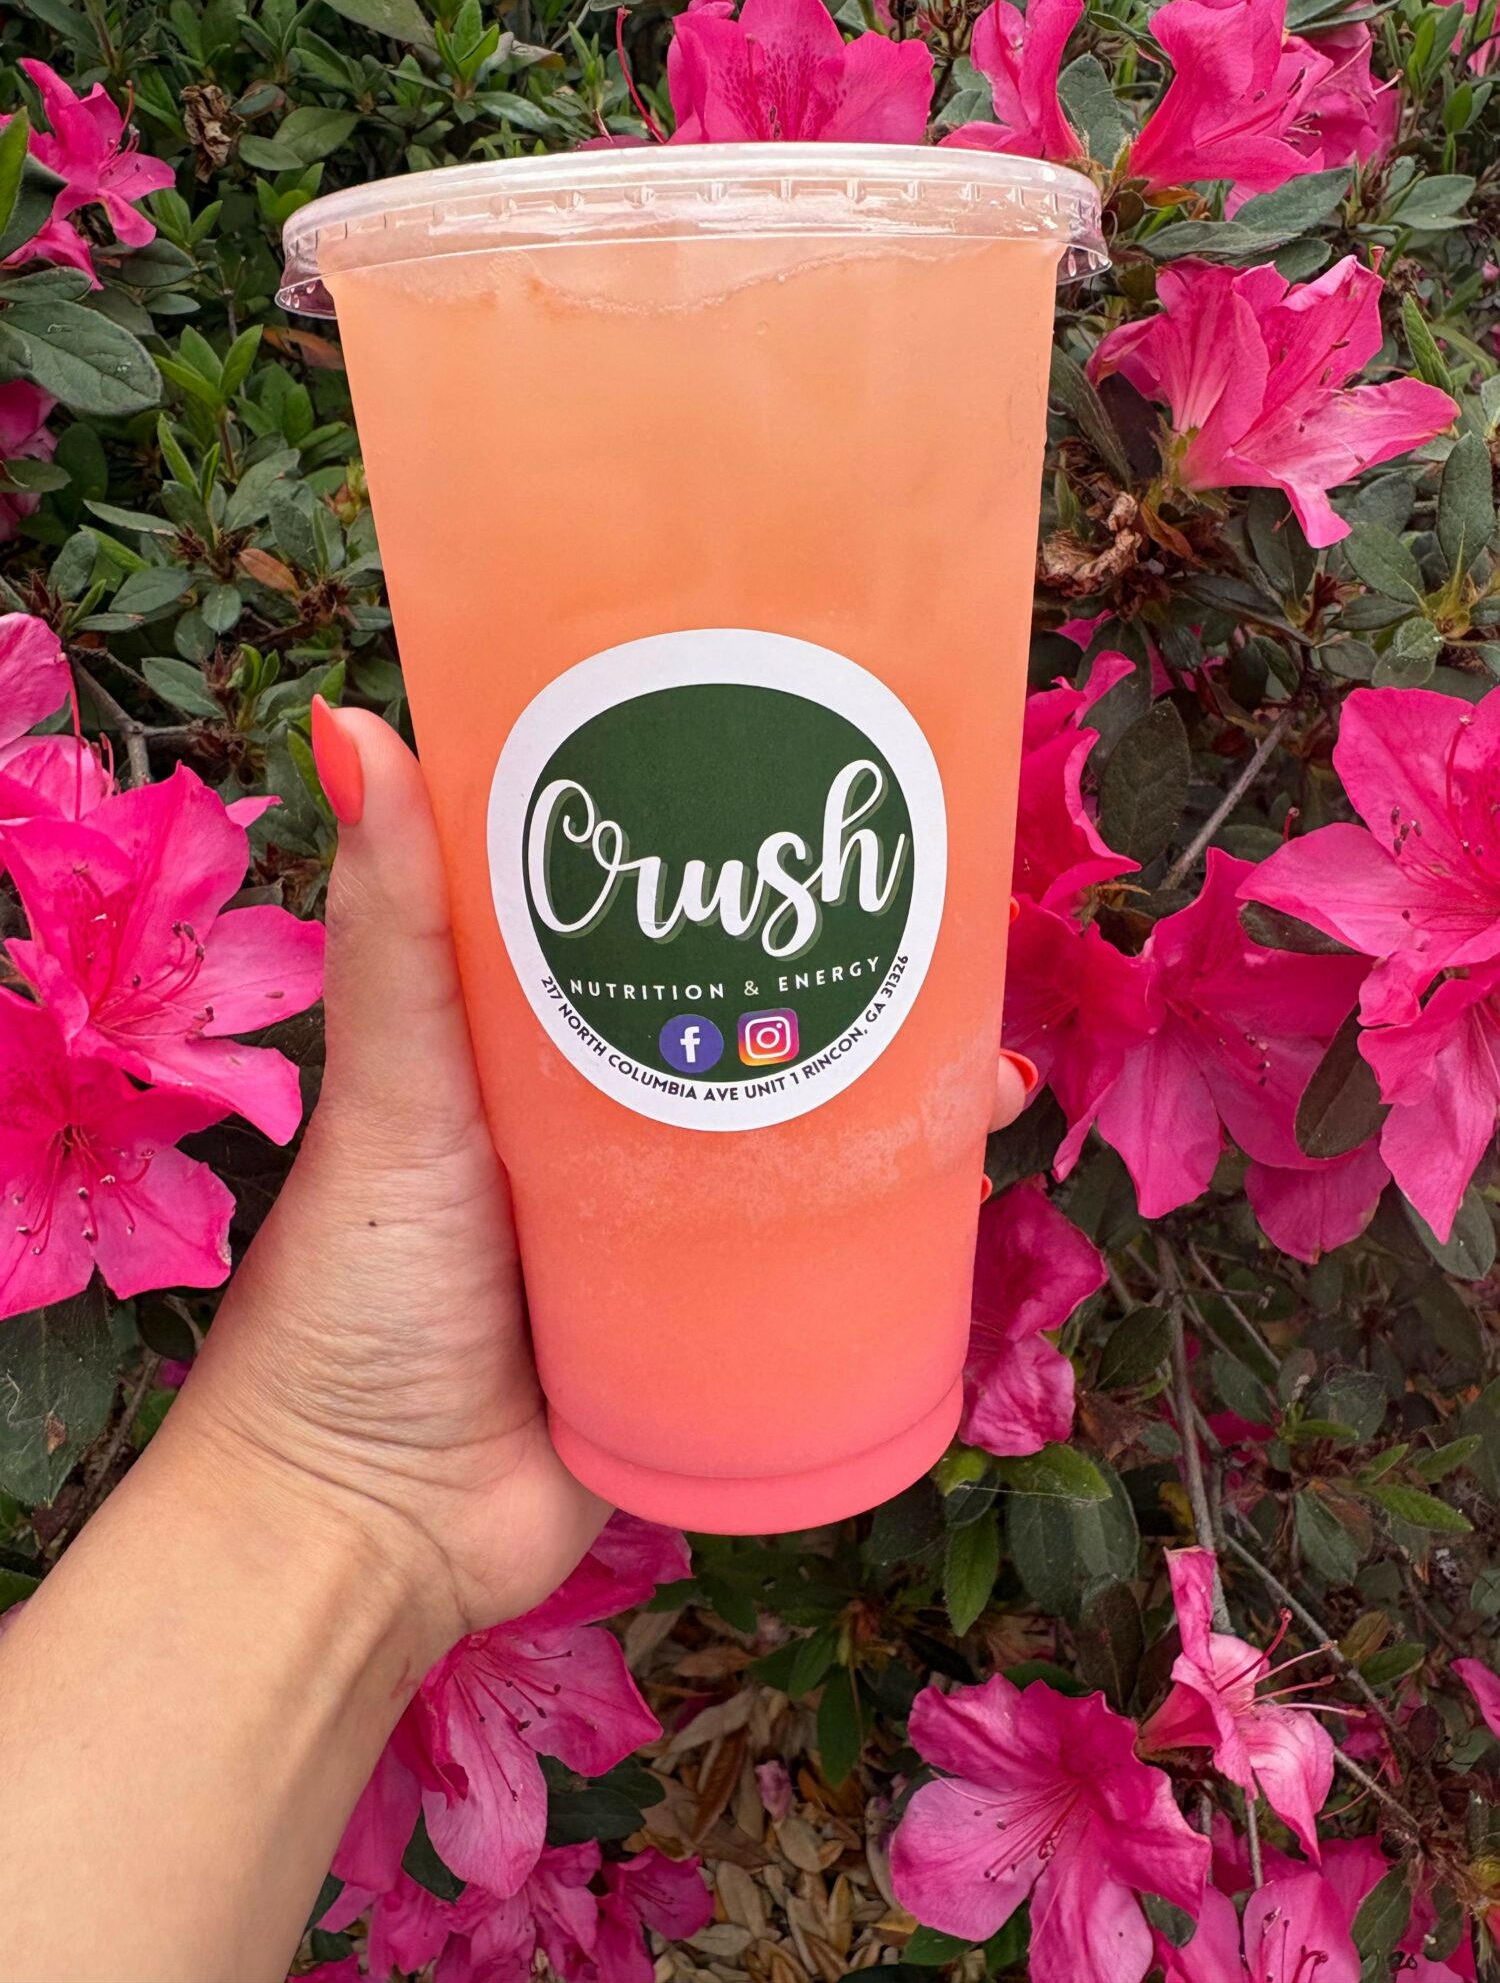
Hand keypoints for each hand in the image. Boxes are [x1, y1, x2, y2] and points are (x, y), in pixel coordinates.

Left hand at [169, 702, 1034, 1663]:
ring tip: (987, 1056)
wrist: (373, 1534)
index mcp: (524, 1052)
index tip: (811, 793)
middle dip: (839, 980)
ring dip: (894, 1099)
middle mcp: (601, 1129)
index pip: (638, 931)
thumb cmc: (360, 1297)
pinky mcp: (712, 1333)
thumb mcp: (395, 1097)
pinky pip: (817, 1267)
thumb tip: (354, 721)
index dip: (719, 866)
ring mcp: (663, 1234)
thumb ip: (394, 939)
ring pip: (797, 1142)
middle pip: (738, 1030)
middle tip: (945, 929)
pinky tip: (968, 1186)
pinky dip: (895, 1229)